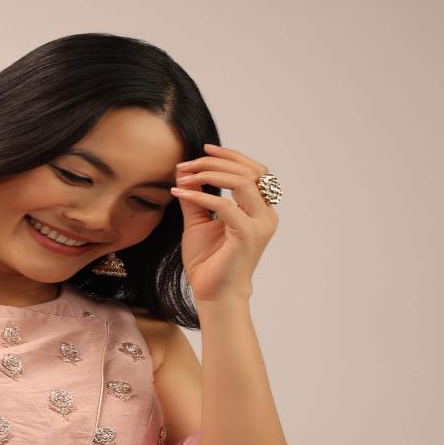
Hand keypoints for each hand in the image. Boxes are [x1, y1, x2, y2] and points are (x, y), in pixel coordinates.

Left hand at [171, 143, 279, 302]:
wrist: (213, 295)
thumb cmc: (208, 263)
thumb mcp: (198, 223)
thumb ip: (195, 198)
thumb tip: (184, 172)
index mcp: (259, 210)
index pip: (252, 171)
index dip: (229, 156)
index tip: (203, 149)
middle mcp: (265, 215)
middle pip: (249, 171)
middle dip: (216, 161)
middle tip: (188, 162)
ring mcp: (259, 225)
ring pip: (242, 182)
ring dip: (209, 173)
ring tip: (184, 175)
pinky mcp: (247, 236)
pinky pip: (224, 205)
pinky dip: (200, 196)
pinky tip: (179, 192)